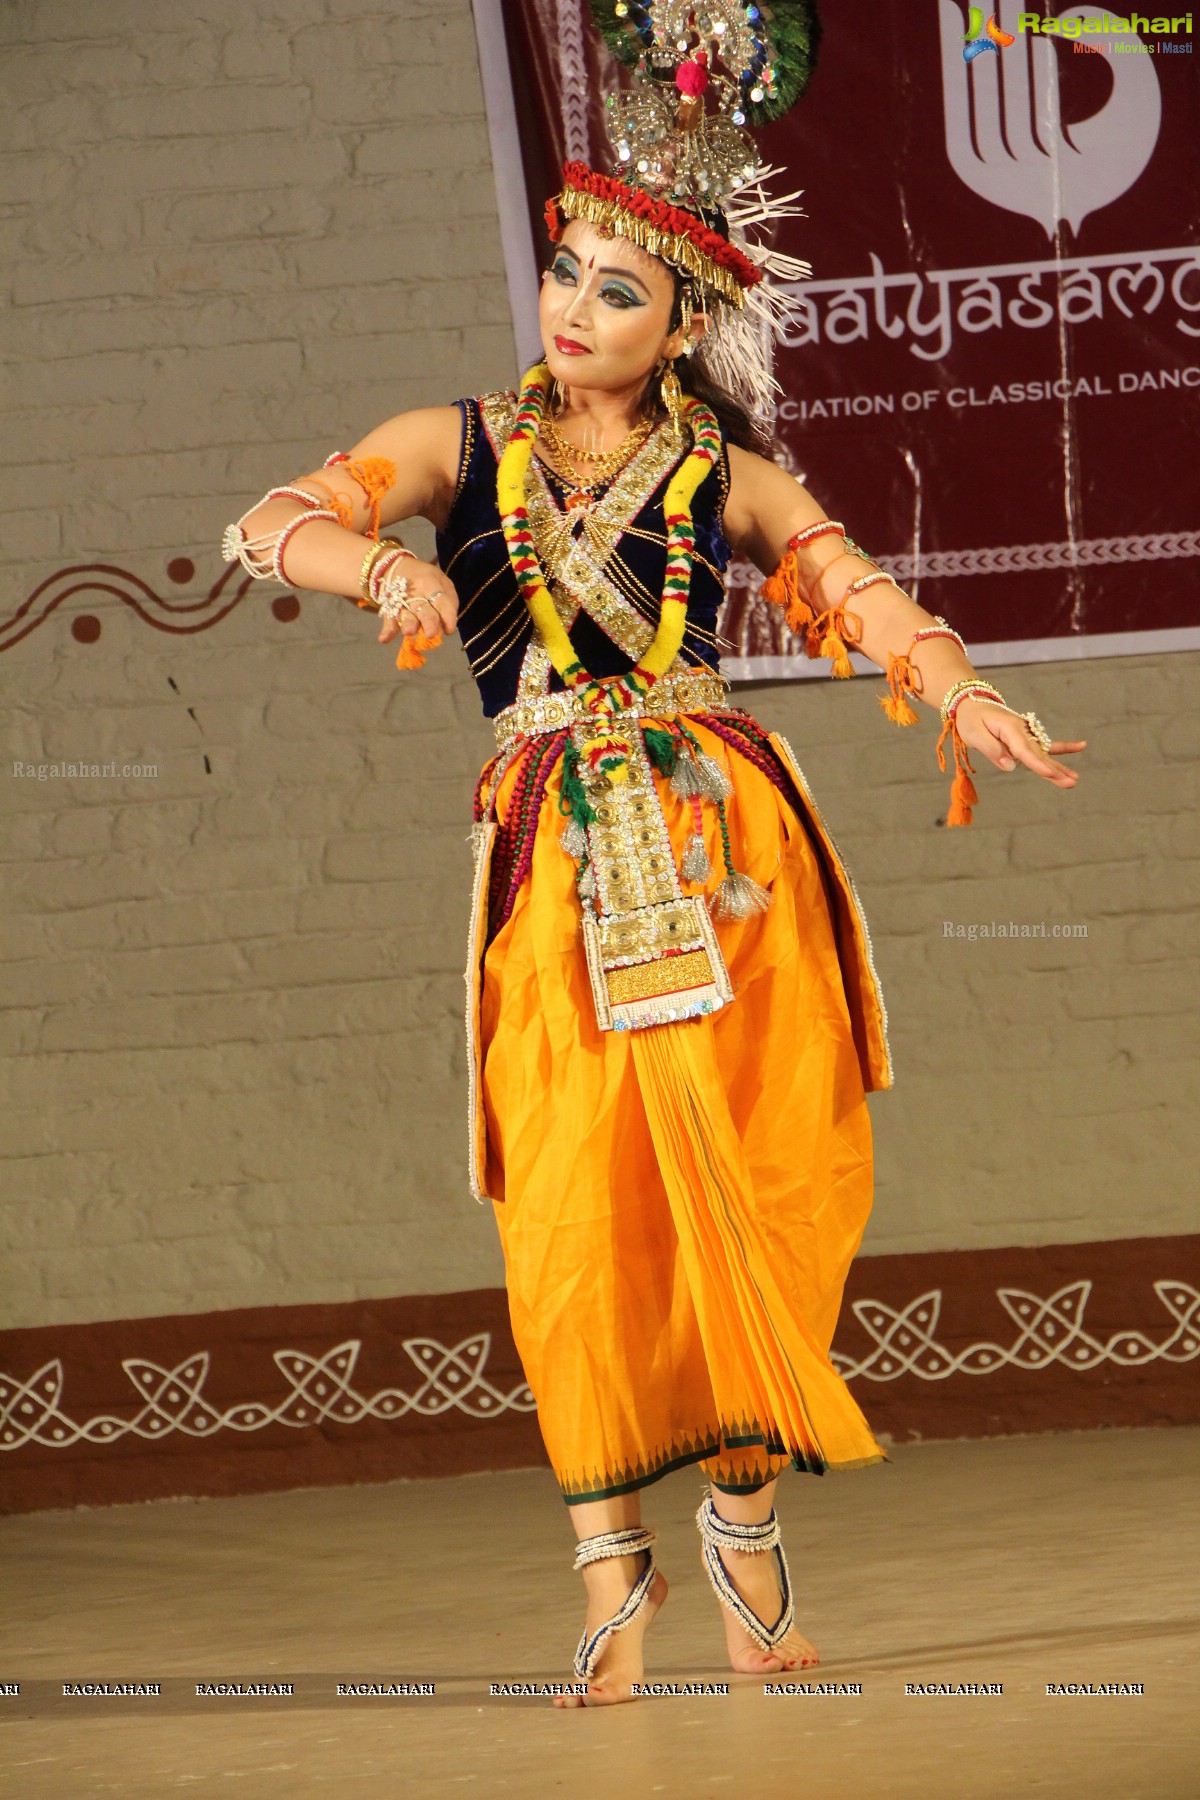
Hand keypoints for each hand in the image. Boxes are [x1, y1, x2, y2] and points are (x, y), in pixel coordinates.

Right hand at [372, 559, 458, 645]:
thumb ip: (449, 599)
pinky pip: (389, 619)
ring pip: (406, 614)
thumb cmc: (425, 577)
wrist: (395, 565)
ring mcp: (402, 602)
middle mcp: (417, 594)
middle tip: (431, 634)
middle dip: (429, 622)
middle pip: (425, 610)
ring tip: (408, 632)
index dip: (448, 616)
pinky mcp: (390, 607)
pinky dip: (387, 630)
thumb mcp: (442, 580)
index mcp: (432, 585)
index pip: (443, 602)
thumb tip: (449, 622)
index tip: (449, 630)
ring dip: (408, 624)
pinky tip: (384, 639)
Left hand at [954, 697, 1085, 789]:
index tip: (1049, 773)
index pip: (1023, 751)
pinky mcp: (1026, 738)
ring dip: (1059, 767)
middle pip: (1039, 755)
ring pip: (1044, 754)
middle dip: (1054, 770)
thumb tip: (1010, 766)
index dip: (1036, 764)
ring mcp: (1026, 734)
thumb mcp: (974, 733)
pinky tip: (1082, 746)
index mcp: (1009, 729)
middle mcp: (1022, 731)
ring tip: (1075, 780)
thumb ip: (991, 749)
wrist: (973, 703)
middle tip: (1071, 782)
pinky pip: (1045, 745)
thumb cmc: (971, 720)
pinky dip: (1063, 747)